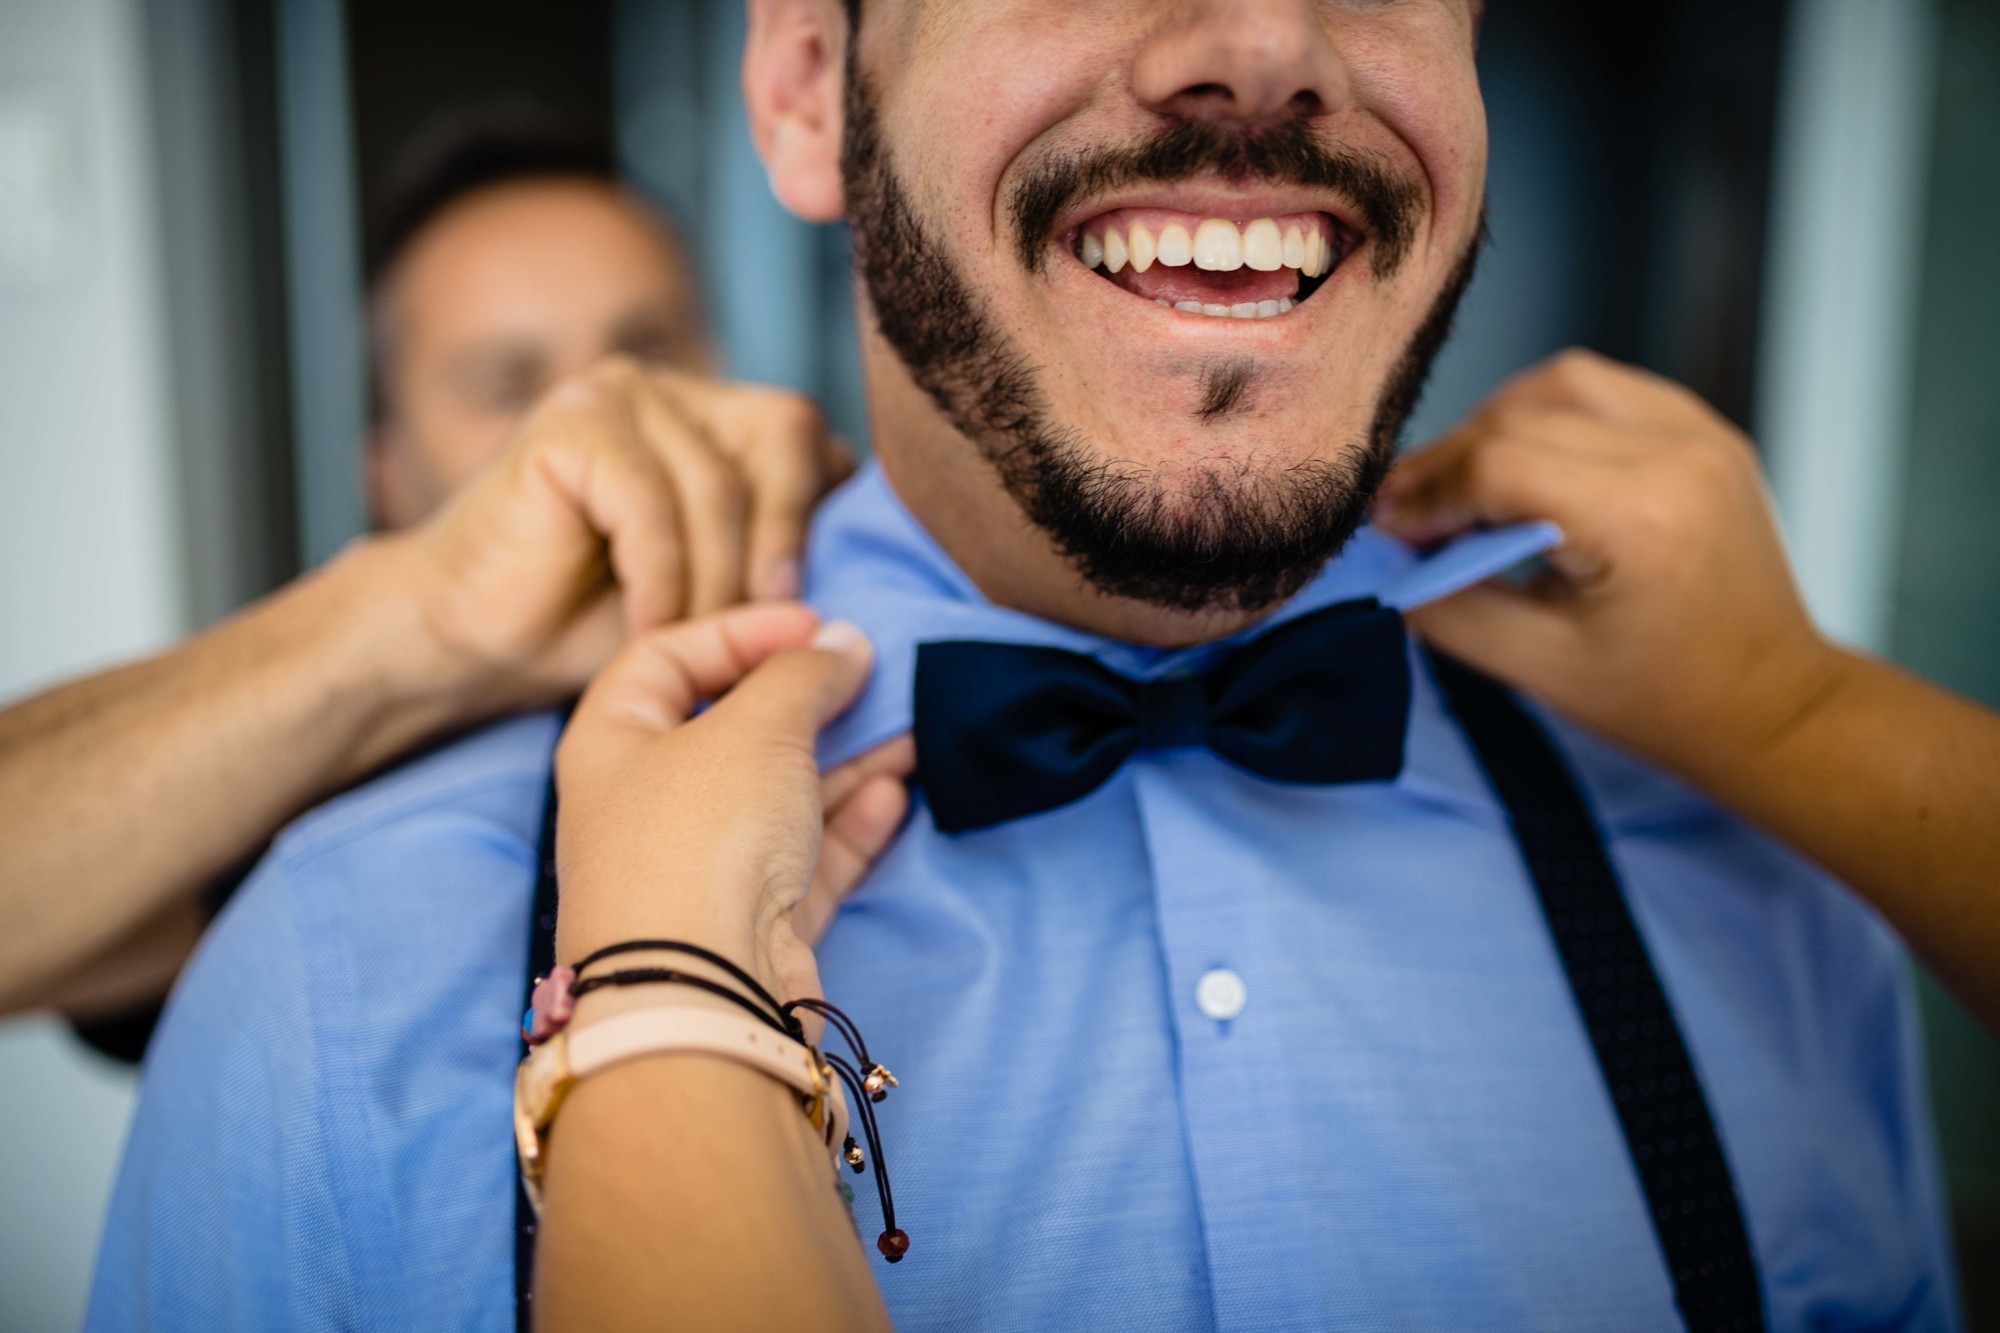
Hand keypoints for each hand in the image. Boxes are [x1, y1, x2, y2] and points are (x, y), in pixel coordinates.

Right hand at [378, 359, 852, 720]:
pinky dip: (659, 578)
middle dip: (787, 543)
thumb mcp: (719, 599)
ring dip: (715, 583)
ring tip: (694, 648)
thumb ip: (787, 570)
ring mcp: (624, 393)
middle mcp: (681, 391)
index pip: (821, 447)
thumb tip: (874, 589)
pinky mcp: (571, 422)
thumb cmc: (597, 626)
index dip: (831, 526)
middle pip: (787, 437)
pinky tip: (646, 629)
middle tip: (770, 627)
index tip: (815, 611)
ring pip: (720, 486)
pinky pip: (651, 502)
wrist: (469, 638)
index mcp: (726, 422)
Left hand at [552, 603, 913, 1003]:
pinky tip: (895, 794)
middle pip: (729, 730)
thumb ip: (805, 674)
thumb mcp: (756, 725)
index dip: (739, 628)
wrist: (696, 994)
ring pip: (777, 797)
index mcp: (611, 743)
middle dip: (805, 700)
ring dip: (843, 760)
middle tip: (866, 675)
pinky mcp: (747, 926)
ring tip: (908, 732)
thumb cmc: (699, 837)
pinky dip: (848, 824)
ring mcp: (697, 870)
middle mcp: (645, 806)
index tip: (812, 622)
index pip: (665, 657)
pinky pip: (803, 860)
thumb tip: (843, 643)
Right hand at [1374, 348, 1843, 788]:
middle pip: (1520, 414)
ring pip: (1561, 382)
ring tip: (1466, 481)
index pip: (1497, 464)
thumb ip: (1450, 610)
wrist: (1772, 704)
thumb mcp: (1539, 668)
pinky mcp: (1706, 432)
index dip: (1428, 492)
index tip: (1391, 528)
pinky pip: (1608, 390)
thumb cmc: (1665, 700)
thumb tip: (1392, 563)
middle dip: (1450, 460)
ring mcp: (1700, 434)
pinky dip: (1551, 414)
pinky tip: (1530, 463)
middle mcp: (1676, 456)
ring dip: (1497, 422)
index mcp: (1638, 518)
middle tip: (1410, 512)